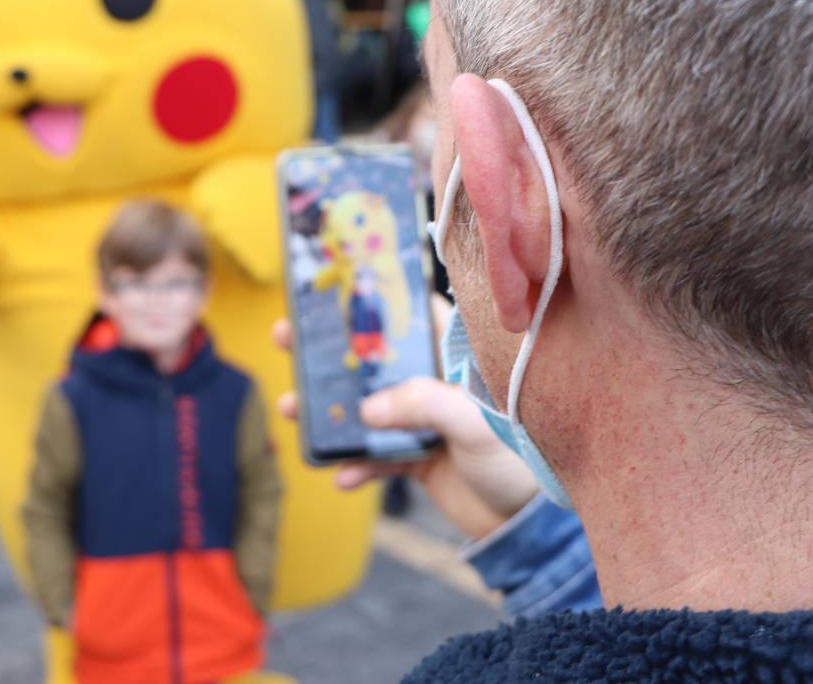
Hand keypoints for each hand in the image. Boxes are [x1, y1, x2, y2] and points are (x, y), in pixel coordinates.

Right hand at [272, 320, 538, 539]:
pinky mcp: (416, 456)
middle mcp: (435, 381)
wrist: (526, 522)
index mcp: (457, 356)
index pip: (413, 315)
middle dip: (331, 352)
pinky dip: (356, 466)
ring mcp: (423, 419)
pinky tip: (343, 476)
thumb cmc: (518, 456)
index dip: (374, 302)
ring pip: (366, 407)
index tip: (329, 290)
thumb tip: (368, 409)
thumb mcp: (473, 421)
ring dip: (329, 412)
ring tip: (290, 410)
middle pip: (376, 358)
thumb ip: (423, 404)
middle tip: (286, 337)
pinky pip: (375, 457)